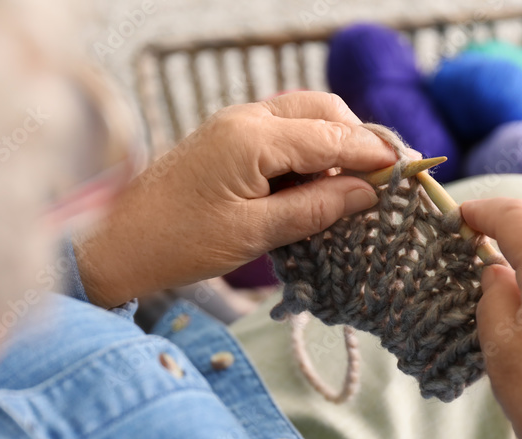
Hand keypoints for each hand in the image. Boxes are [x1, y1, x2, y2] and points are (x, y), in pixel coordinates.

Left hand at [74, 92, 395, 307]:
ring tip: (354, 185)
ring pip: (302, 117)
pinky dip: (307, 150)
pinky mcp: (224, 141)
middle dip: (357, 139)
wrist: (114, 244)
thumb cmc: (177, 242)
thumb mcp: (255, 233)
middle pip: (322, 111)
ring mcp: (232, 125)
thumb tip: (368, 193)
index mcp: (253, 137)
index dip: (374, 153)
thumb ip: (315, 208)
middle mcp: (244, 119)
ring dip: (333, 143)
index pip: (332, 135)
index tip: (408, 172)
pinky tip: (316, 183)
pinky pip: (279, 132)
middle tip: (384, 177)